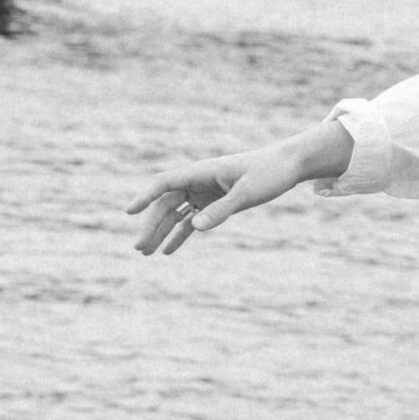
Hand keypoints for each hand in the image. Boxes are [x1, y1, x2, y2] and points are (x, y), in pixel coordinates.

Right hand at [126, 121, 352, 256]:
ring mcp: (206, 192)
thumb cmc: (269, 174)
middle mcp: (199, 180)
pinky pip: (193, 219)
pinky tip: (168, 251)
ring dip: (162, 232)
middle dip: (151, 225)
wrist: (289, 165)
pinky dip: (181, 234)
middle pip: (167, 203)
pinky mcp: (216, 202)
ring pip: (177, 213)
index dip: (146, 197)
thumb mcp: (247, 194)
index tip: (129, 212)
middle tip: (139, 248)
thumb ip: (221, 210)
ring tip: (147, 253)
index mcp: (202, 171)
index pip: (165, 183)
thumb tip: (195, 227)